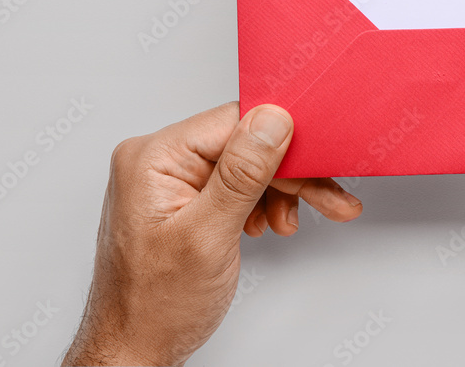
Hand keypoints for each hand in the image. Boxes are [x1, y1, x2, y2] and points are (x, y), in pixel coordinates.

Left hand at [62, 103, 361, 365]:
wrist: (135, 350)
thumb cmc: (153, 306)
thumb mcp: (206, 237)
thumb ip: (241, 175)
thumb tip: (272, 121)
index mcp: (154, 157)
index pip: (233, 122)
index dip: (281, 140)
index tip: (319, 160)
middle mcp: (159, 161)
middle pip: (244, 145)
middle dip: (289, 174)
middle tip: (329, 196)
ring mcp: (171, 180)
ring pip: (246, 166)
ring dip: (280, 191)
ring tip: (293, 222)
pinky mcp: (186, 198)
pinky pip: (236, 185)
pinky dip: (262, 203)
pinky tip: (273, 222)